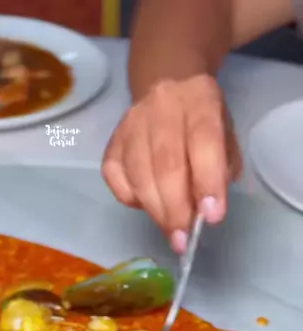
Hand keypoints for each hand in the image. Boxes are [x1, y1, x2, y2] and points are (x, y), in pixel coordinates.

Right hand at [102, 74, 241, 252]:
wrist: (168, 82)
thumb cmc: (202, 120)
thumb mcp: (225, 135)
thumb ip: (219, 168)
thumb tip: (204, 210)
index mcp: (199, 97)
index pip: (204, 140)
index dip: (208, 181)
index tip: (212, 217)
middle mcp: (162, 105)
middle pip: (165, 163)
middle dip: (176, 209)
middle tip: (183, 239)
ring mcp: (131, 123)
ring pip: (138, 174)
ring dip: (155, 211)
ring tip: (170, 232)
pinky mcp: (112, 140)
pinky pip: (114, 177)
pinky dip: (130, 198)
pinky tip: (146, 203)